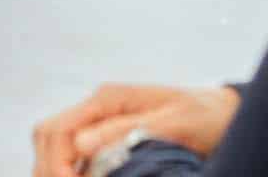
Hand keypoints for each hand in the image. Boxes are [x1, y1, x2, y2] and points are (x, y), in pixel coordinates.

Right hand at [32, 84, 240, 176]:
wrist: (221, 114)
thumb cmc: (201, 116)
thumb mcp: (171, 122)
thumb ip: (126, 129)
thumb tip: (81, 143)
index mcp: (109, 98)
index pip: (59, 129)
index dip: (55, 163)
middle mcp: (98, 106)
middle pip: (47, 135)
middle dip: (47, 168)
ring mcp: (99, 120)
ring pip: (53, 143)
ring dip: (52, 169)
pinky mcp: (105, 136)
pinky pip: (71, 153)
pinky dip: (67, 169)